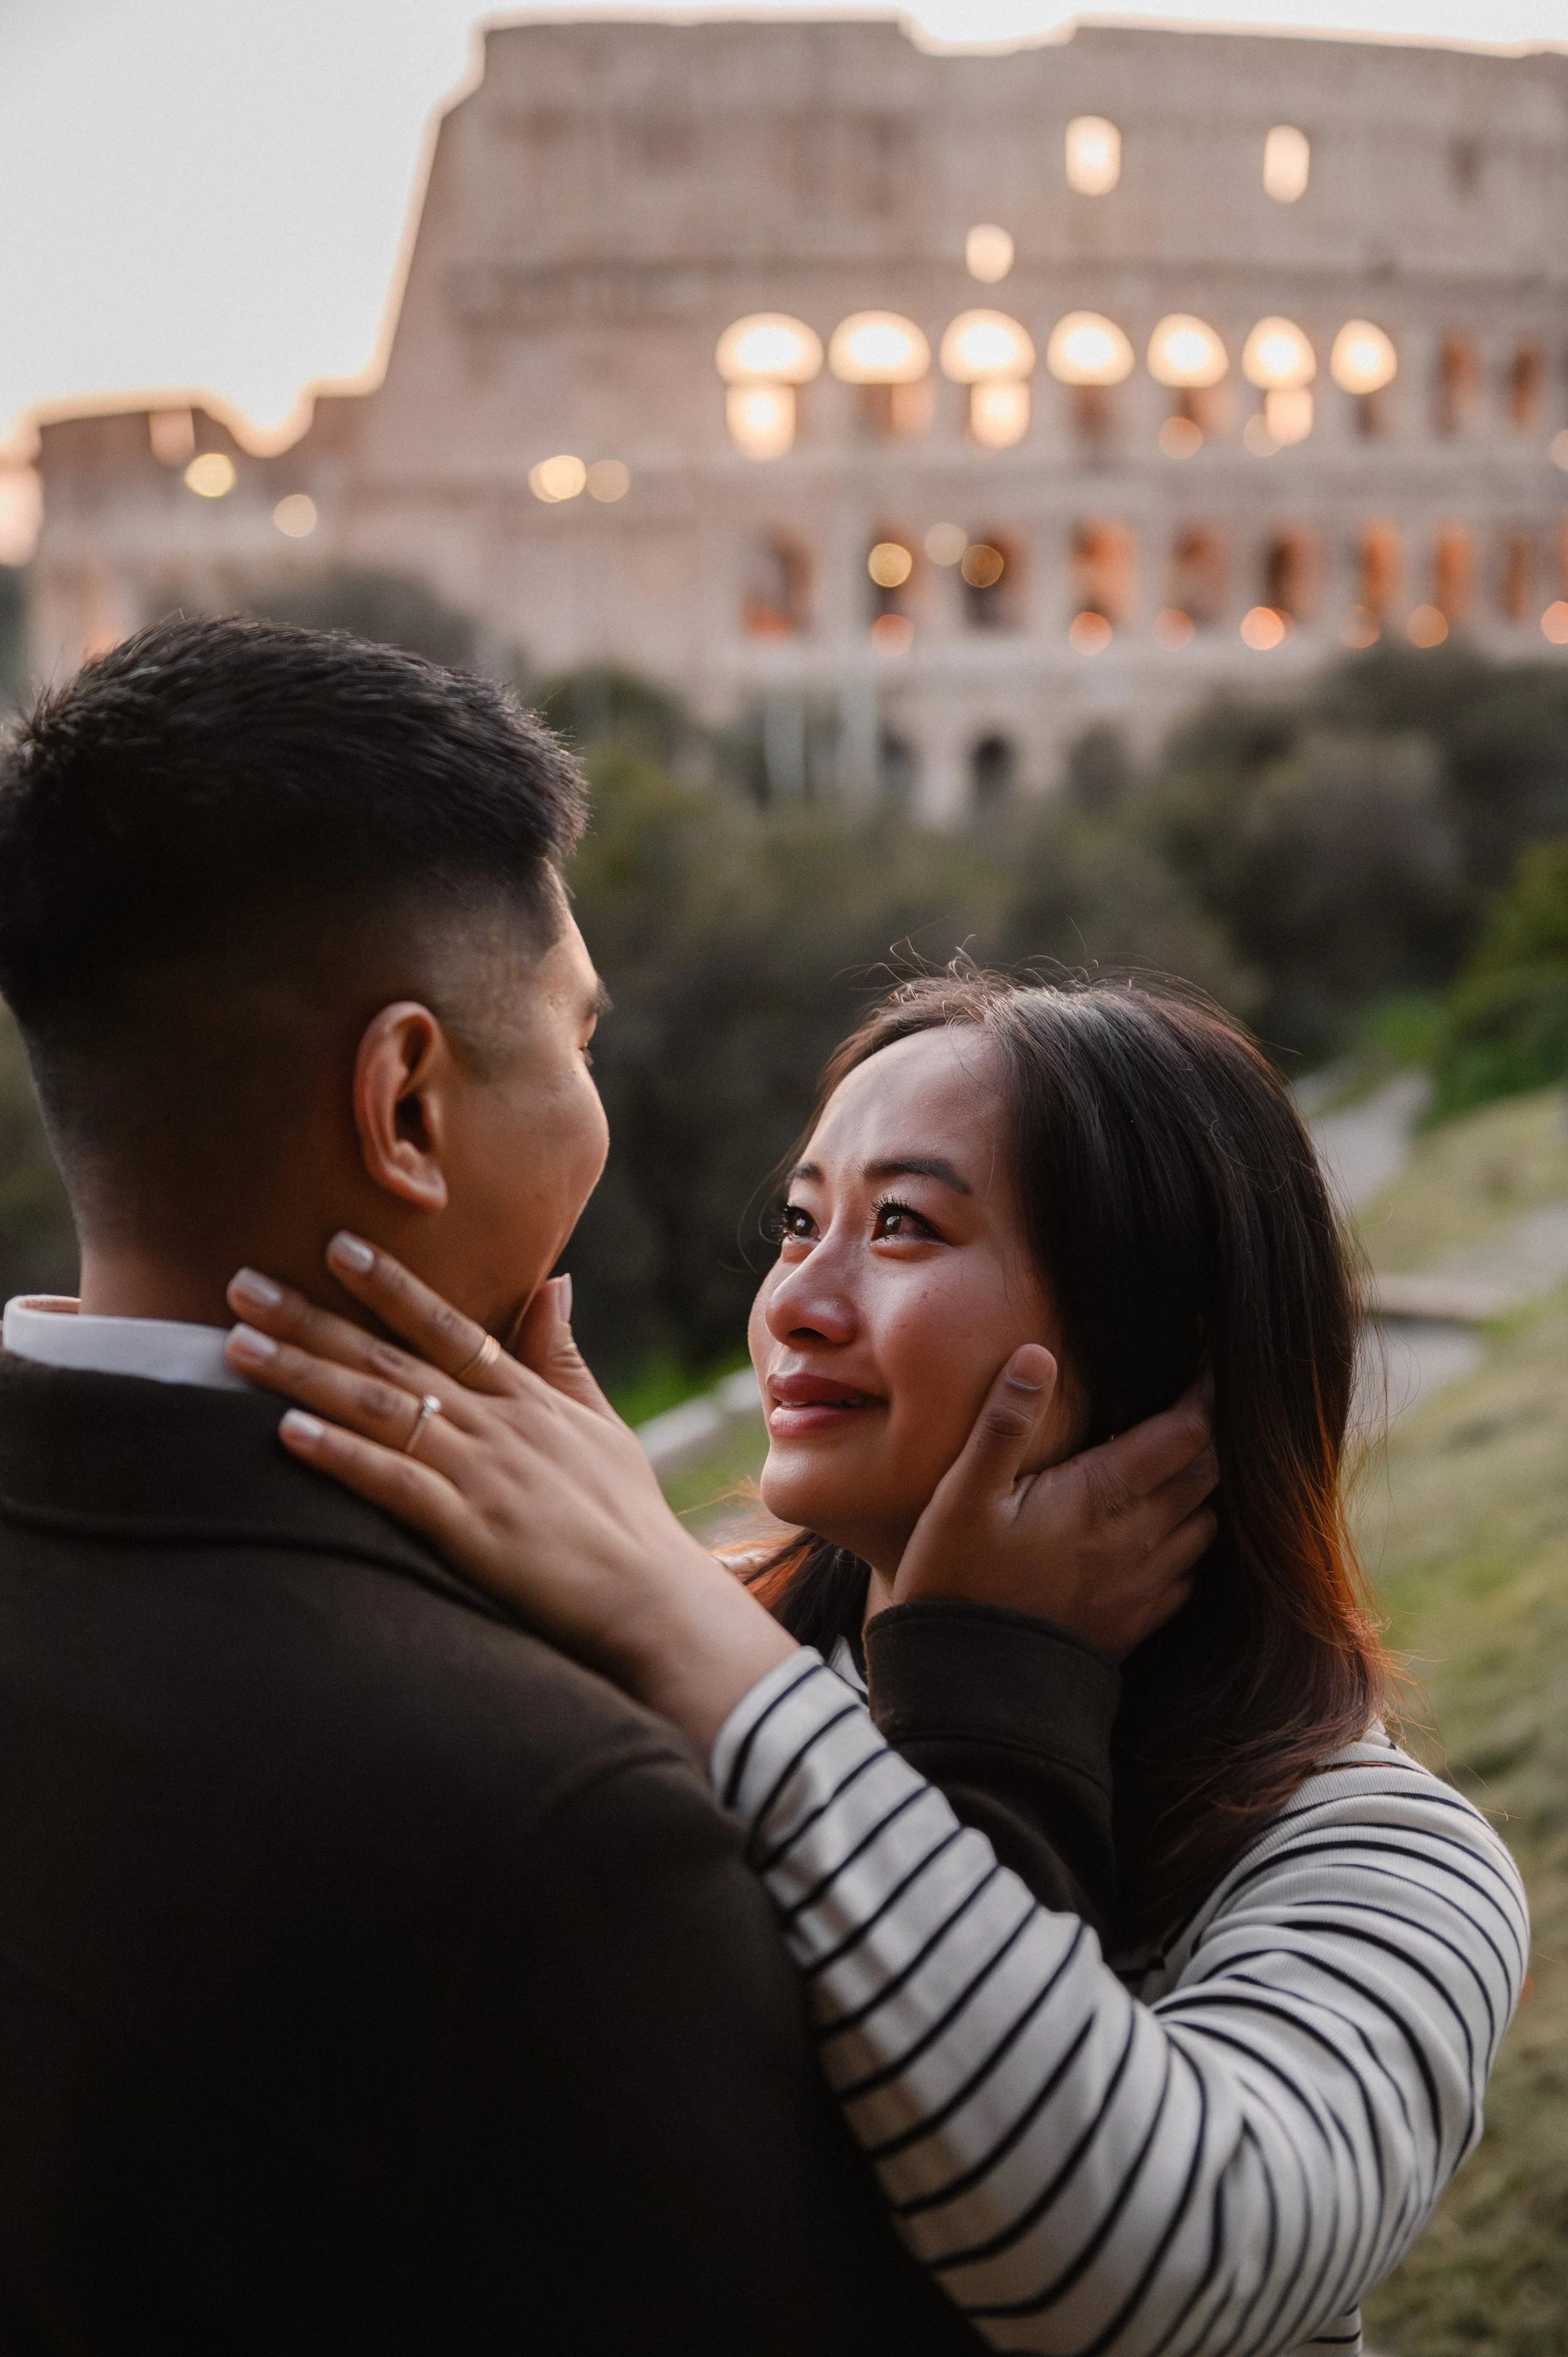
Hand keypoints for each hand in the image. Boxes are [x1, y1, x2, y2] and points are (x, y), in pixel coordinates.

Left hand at [223, 1238, 795, 1749]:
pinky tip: (288, 1433)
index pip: (447, 1325)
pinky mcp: (471, 1530)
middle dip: (311, 1318)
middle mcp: (499, 1424)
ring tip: (239, 1346)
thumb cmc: (627, 1521)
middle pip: (390, 1358)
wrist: (655, 1604)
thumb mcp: (602, 1426)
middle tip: (241, 1284)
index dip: (389, 1283)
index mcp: (527, 1398)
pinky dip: (340, 1456)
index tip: (334, 1244)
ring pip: (379, 1410)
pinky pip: (394, 1483)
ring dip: (304, 1376)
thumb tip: (555, 1281)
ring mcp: (484, 1474)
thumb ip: (563, 1357)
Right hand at [893, 1345, 1216, 1659]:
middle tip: (1199, 1405)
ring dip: (1203, 1489)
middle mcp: (1138, 1538)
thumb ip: (1004, 1424)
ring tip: (1183, 1463)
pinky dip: (1190, 1544)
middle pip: (1207, 1474)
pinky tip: (1166, 1534)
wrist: (970, 1685)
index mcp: (1102, 1496)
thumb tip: (1037, 1355)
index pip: (1185, 1434)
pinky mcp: (1136, 1622)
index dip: (1206, 1395)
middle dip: (1210, 1436)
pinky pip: (1189, 1575)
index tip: (1210, 1364)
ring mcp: (1142, 1584)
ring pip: (1206, 1523)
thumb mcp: (963, 1496)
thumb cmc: (957, 1580)